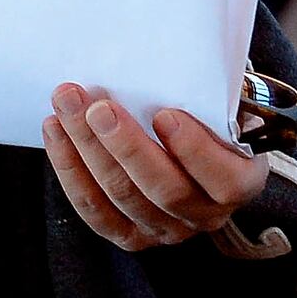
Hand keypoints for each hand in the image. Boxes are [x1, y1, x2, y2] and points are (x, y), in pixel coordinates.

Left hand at [40, 84, 268, 250]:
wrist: (194, 144)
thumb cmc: (208, 114)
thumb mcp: (225, 102)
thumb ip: (212, 93)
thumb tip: (179, 63)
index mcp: (240, 181)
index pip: (223, 179)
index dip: (194, 150)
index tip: (165, 115)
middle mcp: (205, 214)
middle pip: (163, 188)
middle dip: (124, 145)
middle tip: (97, 107)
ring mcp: (165, 229)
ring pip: (122, 196)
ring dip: (87, 149)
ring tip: (67, 106)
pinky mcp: (129, 234)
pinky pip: (94, 210)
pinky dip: (70, 170)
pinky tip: (56, 132)